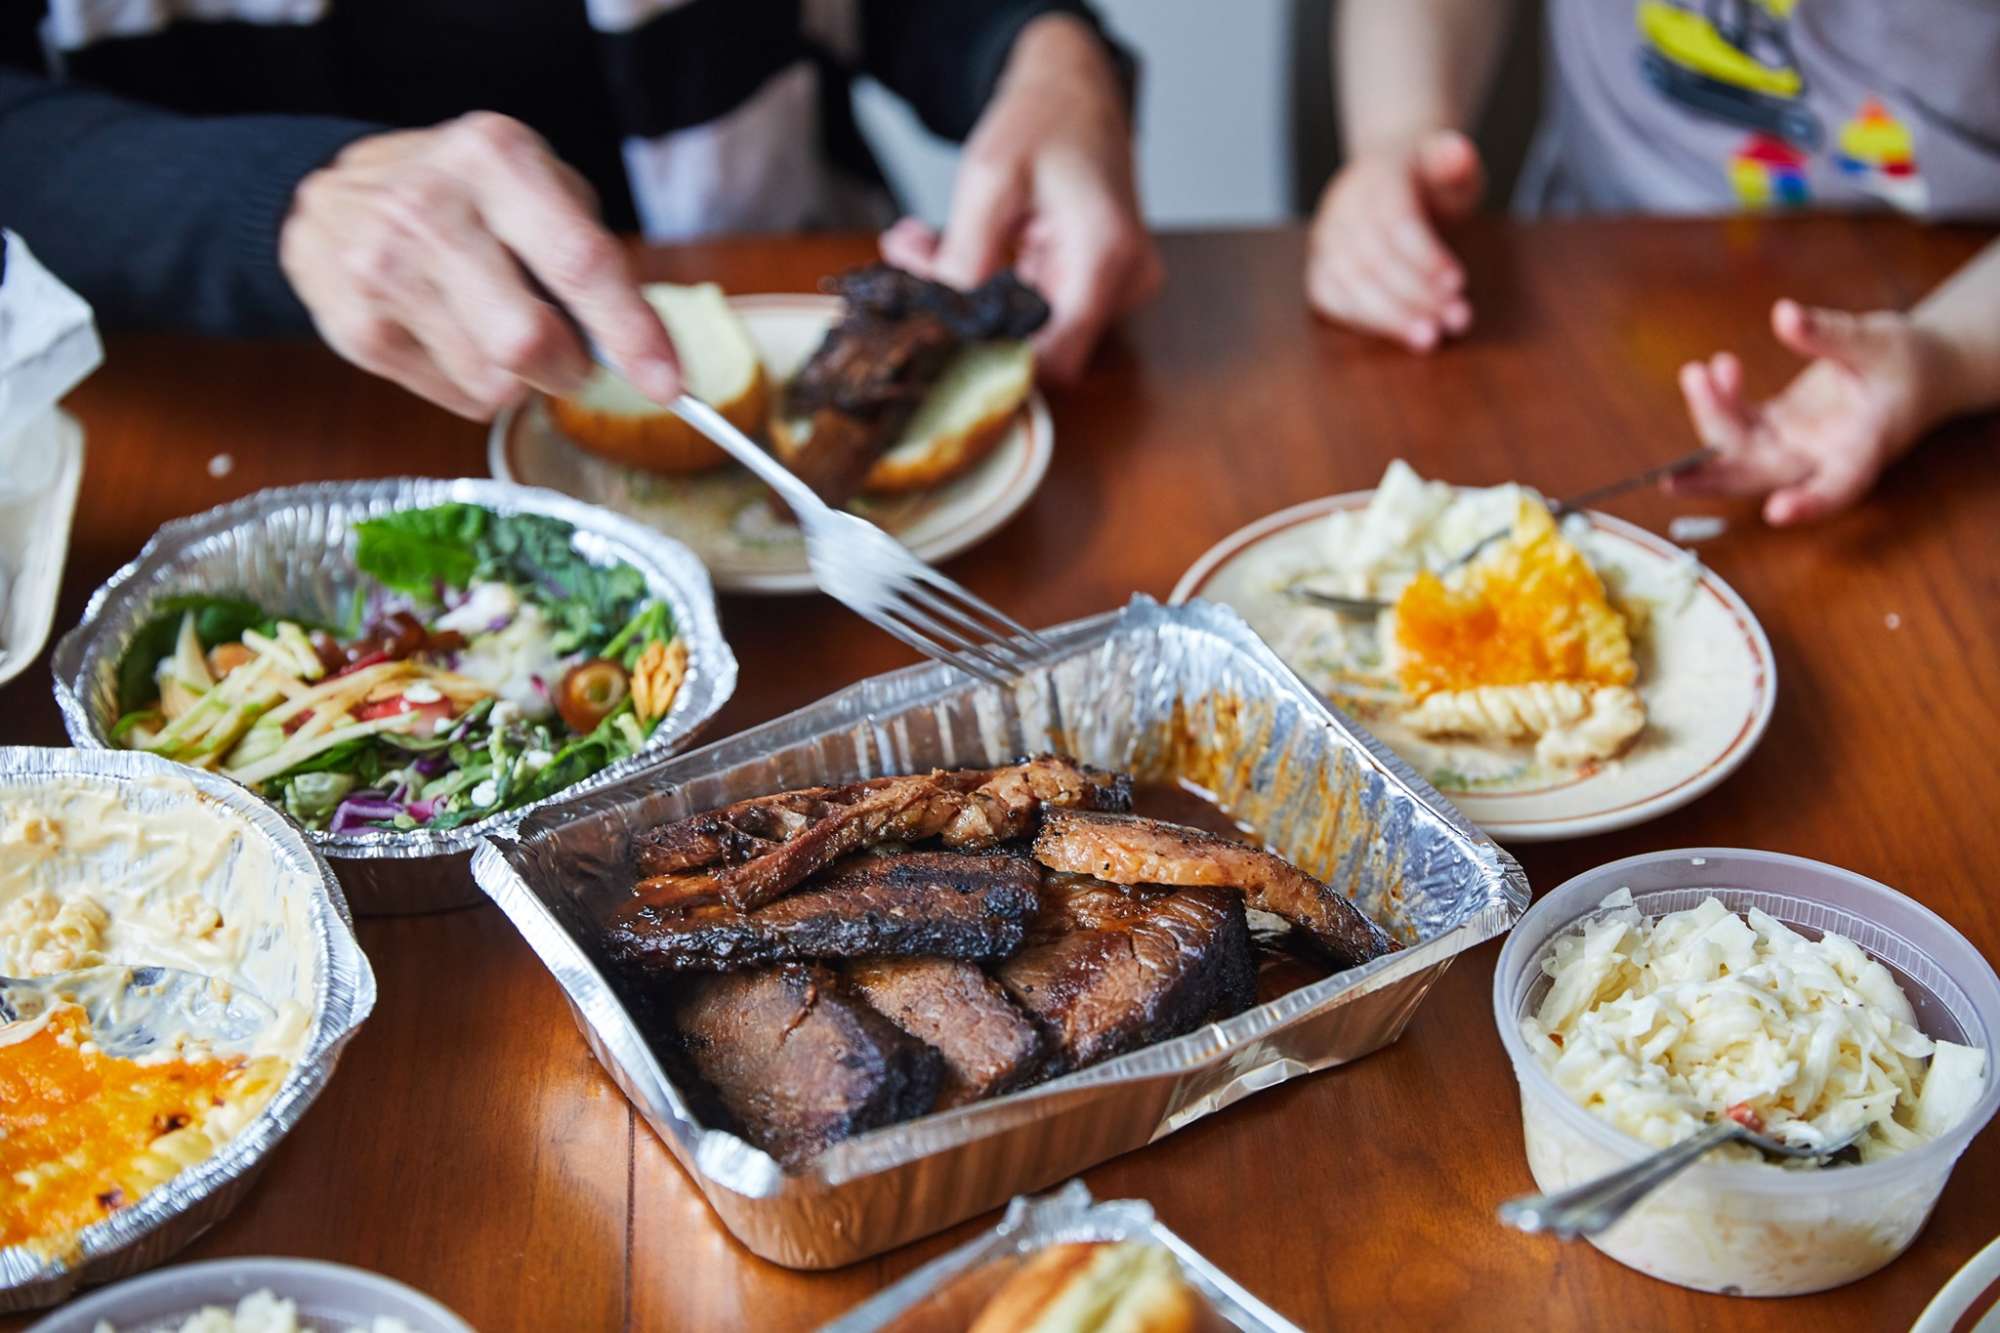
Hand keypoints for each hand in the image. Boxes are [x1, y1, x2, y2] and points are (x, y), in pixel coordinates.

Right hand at [280, 113, 680, 420]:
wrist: (333, 197)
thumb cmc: (467, 197)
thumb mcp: (535, 187)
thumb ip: (591, 257)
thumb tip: (642, 350)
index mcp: (494, 158)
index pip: (579, 260)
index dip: (631, 332)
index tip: (668, 383)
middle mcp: (430, 207)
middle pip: (528, 340)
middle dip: (570, 370)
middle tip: (575, 363)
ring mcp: (383, 268)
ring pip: (494, 382)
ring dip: (522, 380)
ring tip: (499, 331)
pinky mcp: (358, 329)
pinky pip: (457, 398)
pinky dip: (479, 386)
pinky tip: (457, 339)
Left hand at [877, 15, 1160, 383]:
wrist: (1074, 94)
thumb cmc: (1042, 122)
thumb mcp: (989, 181)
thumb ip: (965, 259)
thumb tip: (943, 329)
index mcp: (1105, 256)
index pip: (1056, 359)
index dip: (994, 363)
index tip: (938, 336)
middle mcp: (1123, 283)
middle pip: (1035, 343)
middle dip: (964, 316)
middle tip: (908, 262)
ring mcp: (1113, 288)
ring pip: (1027, 328)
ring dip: (969, 296)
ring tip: (921, 245)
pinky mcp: (1095, 287)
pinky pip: (1032, 308)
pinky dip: (987, 285)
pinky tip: (953, 246)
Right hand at [1306, 129, 1481, 351]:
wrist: (1389, 177)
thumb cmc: (1428, 179)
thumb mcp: (1451, 163)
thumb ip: (1456, 161)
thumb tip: (1456, 154)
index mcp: (1377, 176)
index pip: (1395, 221)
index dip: (1425, 256)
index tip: (1458, 282)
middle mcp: (1342, 207)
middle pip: (1372, 258)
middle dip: (1416, 295)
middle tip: (1455, 319)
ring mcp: (1325, 238)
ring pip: (1348, 283)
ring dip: (1392, 317)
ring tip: (1431, 336)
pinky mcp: (1318, 266)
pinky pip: (1330, 299)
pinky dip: (1364, 321)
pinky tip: (1401, 333)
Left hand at [1668, 299, 1947, 524]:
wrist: (1916, 368)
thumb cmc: (1908, 360)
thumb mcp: (1878, 340)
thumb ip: (1832, 335)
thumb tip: (1786, 316)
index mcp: (1862, 450)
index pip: (1838, 488)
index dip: (1809, 504)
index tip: (1778, 512)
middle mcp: (1820, 460)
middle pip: (1764, 477)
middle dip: (1716, 478)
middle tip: (1669, 477)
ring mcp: (1792, 447)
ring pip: (1739, 451)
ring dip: (1710, 420)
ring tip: (1697, 373)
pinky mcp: (1775, 429)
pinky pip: (1737, 424)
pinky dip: (1719, 400)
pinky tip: (1711, 369)